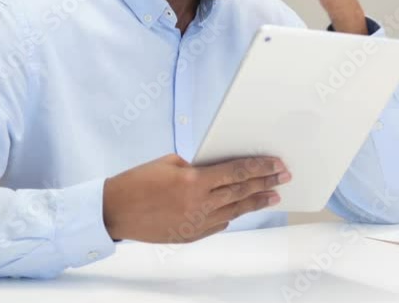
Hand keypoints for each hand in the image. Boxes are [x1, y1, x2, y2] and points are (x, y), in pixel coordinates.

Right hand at [102, 154, 289, 242]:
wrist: (114, 211)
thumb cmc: (138, 182)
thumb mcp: (169, 162)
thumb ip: (197, 165)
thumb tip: (219, 166)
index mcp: (194, 180)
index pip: (237, 171)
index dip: (260, 167)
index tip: (276, 164)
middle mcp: (199, 204)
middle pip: (242, 191)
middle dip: (266, 183)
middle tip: (284, 177)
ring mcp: (196, 222)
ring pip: (235, 210)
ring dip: (256, 202)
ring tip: (273, 195)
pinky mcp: (191, 235)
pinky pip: (219, 223)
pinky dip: (232, 214)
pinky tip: (242, 208)